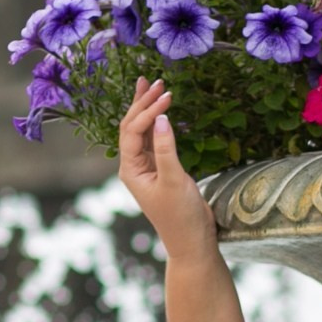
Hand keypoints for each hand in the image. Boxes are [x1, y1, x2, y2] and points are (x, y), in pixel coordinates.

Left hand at [115, 77, 213, 257]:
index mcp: (130, 169)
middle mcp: (134, 166)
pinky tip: (162, 110)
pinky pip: (155, 140)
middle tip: (156, 80)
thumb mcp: (174, 181)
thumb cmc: (181, 216)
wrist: (191, 241)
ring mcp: (146, 167)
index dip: (148, 111)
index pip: (133, 131)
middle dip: (143, 103)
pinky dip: (158, 123)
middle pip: (133, 127)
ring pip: (143, 131)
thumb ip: (166, 149)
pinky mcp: (160, 169)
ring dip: (149, 109)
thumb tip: (163, 118)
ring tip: (154, 86)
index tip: (168, 95)